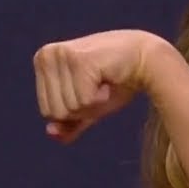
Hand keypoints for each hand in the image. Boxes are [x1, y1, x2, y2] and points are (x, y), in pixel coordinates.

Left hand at [32, 29, 169, 143]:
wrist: (146, 58)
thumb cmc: (115, 81)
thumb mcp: (87, 107)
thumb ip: (67, 124)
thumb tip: (50, 132)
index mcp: (42, 61)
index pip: (46, 111)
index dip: (73, 111)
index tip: (88, 88)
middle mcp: (46, 55)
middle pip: (55, 112)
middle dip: (81, 108)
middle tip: (97, 85)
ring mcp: (62, 55)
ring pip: (69, 108)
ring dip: (93, 102)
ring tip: (103, 81)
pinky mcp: (80, 60)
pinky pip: (84, 101)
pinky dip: (101, 98)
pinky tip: (108, 78)